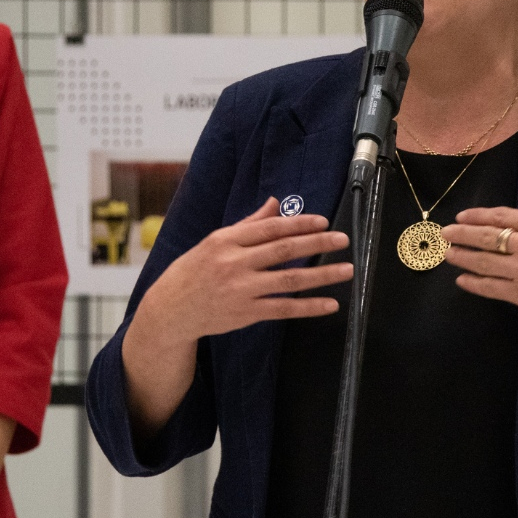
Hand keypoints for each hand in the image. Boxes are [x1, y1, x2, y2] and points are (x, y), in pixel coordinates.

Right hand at [132, 196, 352, 347]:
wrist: (170, 310)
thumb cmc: (194, 271)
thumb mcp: (214, 242)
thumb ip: (248, 224)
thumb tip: (275, 204)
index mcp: (226, 241)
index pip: (269, 228)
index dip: (299, 223)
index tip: (323, 221)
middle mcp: (234, 264)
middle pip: (283, 251)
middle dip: (317, 243)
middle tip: (343, 239)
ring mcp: (241, 290)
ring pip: (289, 281)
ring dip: (322, 275)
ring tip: (347, 270)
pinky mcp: (246, 314)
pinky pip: (283, 309)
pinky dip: (308, 307)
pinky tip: (330, 304)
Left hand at [441, 180, 517, 331]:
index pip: (500, 217)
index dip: (477, 216)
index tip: (461, 216)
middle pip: (487, 238)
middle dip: (462, 235)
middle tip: (445, 233)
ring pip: (485, 263)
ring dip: (463, 258)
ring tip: (448, 253)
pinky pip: (492, 288)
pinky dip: (474, 284)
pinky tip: (462, 280)